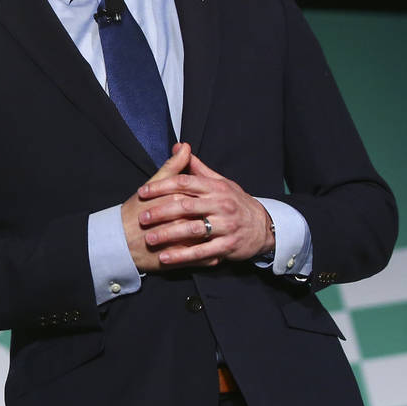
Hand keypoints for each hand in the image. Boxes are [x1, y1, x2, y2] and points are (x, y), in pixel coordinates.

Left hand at [123, 144, 274, 271]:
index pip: (184, 183)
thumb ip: (197, 168)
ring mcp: (225, 226)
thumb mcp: (220, 182)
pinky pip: (202, 252)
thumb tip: (180, 147)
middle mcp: (221, 205)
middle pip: (186, 206)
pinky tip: (165, 258)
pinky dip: (182, 256)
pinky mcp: (227, 246)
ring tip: (150, 239)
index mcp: (216, 187)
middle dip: (161, 212)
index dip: (161, 186)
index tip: (142, 192)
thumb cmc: (235, 202)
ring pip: (193, 230)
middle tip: (142, 218)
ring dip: (169, 235)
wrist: (264, 226)